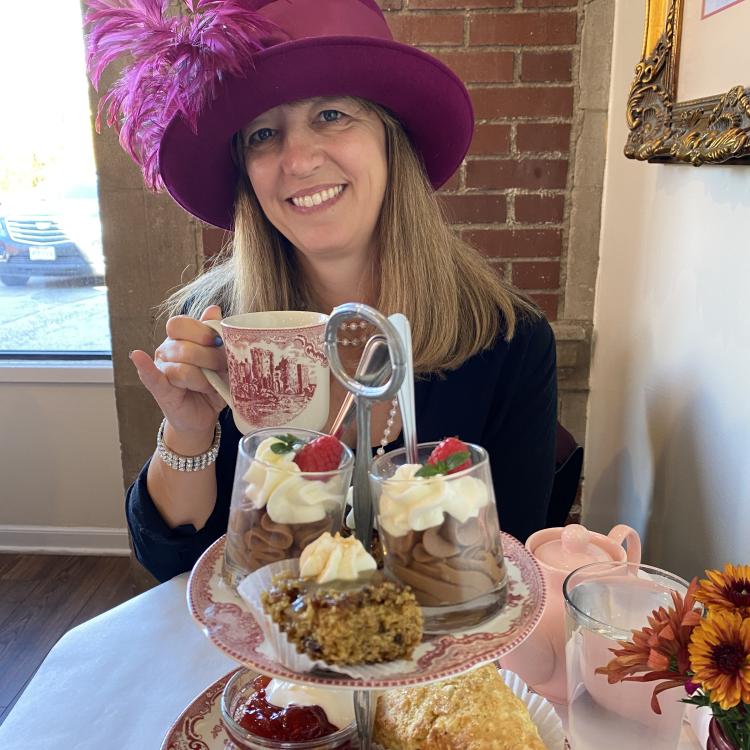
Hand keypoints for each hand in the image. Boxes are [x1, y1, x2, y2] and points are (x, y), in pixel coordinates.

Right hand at [130, 306, 226, 443]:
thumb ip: (216, 334)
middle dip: (210, 359)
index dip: (201, 332)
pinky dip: (145, 367)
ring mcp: (160, 369)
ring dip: (203, 380)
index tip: (219, 343)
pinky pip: (151, 376)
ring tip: (210, 385)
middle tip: (221, 369)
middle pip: (185, 346)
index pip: (180, 324)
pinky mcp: (159, 389)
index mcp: (180, 338)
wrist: (206, 413)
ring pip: (182, 368)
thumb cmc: (214, 382)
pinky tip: (138, 356)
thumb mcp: (222, 359)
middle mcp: (167, 350)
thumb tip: (213, 309)